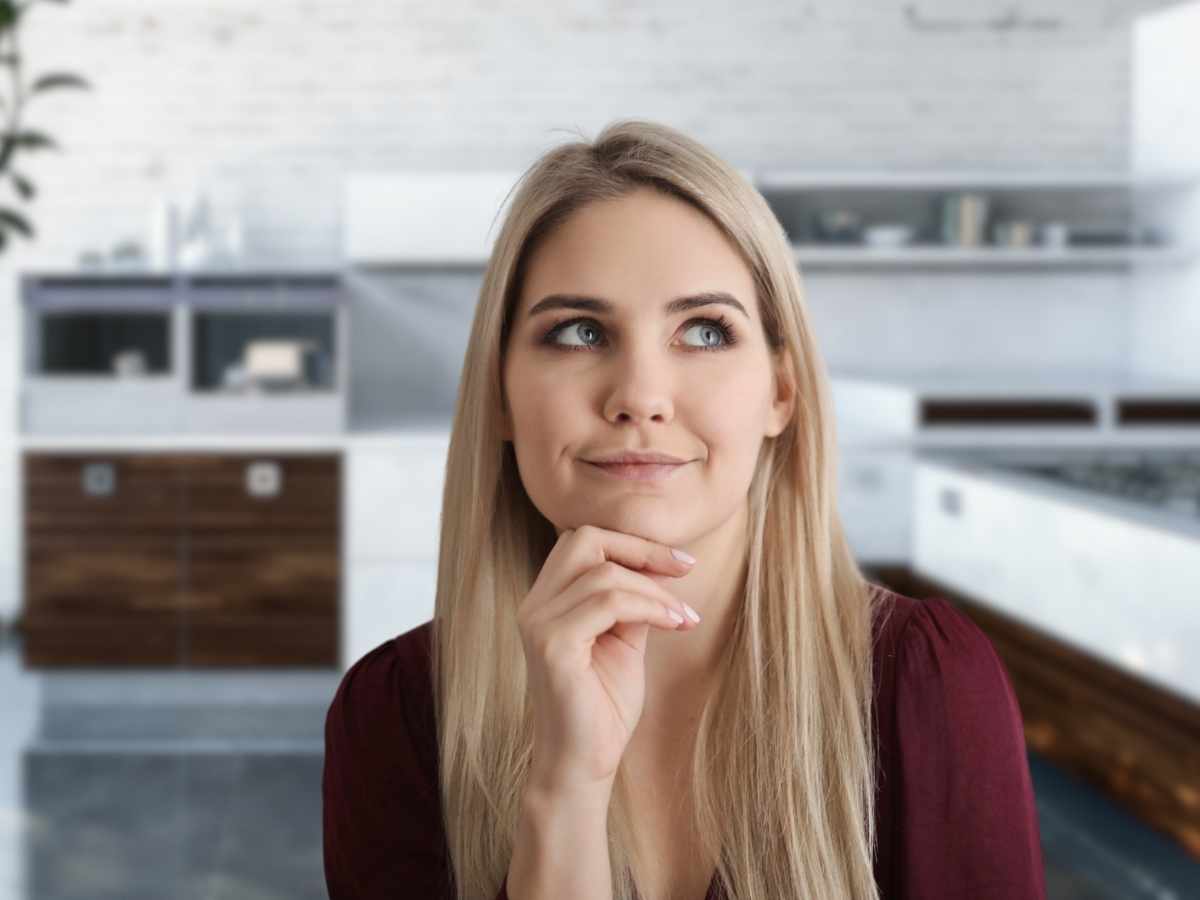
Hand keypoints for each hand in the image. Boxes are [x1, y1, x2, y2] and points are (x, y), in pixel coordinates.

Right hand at [516, 524, 698, 794]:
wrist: (583, 765)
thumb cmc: (603, 706)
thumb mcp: (625, 640)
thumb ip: (633, 601)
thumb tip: (662, 566)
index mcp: (547, 600)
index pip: (584, 541)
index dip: (634, 543)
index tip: (682, 563)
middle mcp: (535, 605)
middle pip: (585, 539)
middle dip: (641, 549)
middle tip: (685, 570)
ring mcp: (539, 624)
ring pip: (605, 574)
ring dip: (656, 591)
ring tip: (684, 617)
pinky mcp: (553, 645)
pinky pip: (608, 603)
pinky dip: (649, 607)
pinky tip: (674, 625)